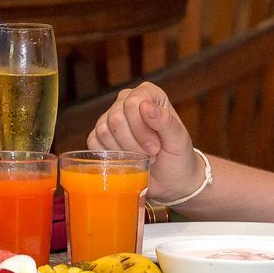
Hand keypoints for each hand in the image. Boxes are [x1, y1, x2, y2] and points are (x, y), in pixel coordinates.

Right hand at [86, 83, 199, 203]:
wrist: (170, 179)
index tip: (155, 147)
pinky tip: (126, 160)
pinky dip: (109, 156)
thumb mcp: (179, 140)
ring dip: (123, 151)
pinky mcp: (100, 135)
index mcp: (148, 94)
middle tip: (150, 155)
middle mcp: (126, 100)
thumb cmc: (178, 156)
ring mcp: (111, 117)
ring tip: (141, 158)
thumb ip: (166, 122)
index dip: (141, 129)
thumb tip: (145, 106)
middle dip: (133, 143)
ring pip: (103, 131)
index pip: (133, 103)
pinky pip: (94, 141)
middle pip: (116, 117)